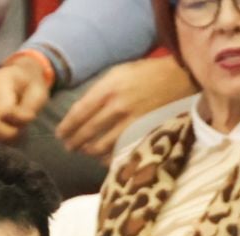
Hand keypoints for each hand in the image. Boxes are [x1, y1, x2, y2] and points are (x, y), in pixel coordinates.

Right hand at [0, 58, 53, 142]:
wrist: (20, 78)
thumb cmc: (30, 86)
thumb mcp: (38, 92)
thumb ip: (30, 107)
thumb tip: (18, 121)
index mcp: (1, 79)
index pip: (4, 110)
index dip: (19, 119)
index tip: (29, 115)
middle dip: (7, 130)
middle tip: (20, 126)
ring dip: (0, 134)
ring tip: (12, 126)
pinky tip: (4, 128)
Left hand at [55, 55, 194, 160]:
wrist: (179, 78)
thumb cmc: (147, 73)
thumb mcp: (119, 72)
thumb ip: (100, 90)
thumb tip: (82, 109)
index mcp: (108, 87)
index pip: (80, 111)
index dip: (67, 126)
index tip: (60, 134)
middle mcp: (117, 105)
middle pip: (88, 130)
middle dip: (74, 141)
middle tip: (68, 147)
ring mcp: (131, 121)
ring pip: (102, 144)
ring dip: (90, 151)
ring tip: (84, 152)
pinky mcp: (143, 132)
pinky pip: (120, 150)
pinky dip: (109, 157)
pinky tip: (103, 159)